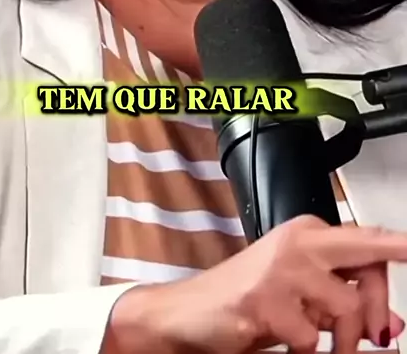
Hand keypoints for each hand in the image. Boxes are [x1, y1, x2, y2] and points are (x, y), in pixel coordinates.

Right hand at [105, 215, 406, 353]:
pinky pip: (312, 337)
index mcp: (307, 232)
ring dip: (343, 342)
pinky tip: (283, 339)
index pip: (366, 238)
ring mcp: (282, 268)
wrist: (190, 312)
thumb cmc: (244, 297)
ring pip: (348, 307)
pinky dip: (305, 349)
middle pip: (368, 262)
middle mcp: (299, 241)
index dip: (398, 246)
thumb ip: (343, 300)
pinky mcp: (267, 298)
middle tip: (379, 336)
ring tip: (322, 347)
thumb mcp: (301, 296)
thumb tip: (392, 325)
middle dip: (380, 305)